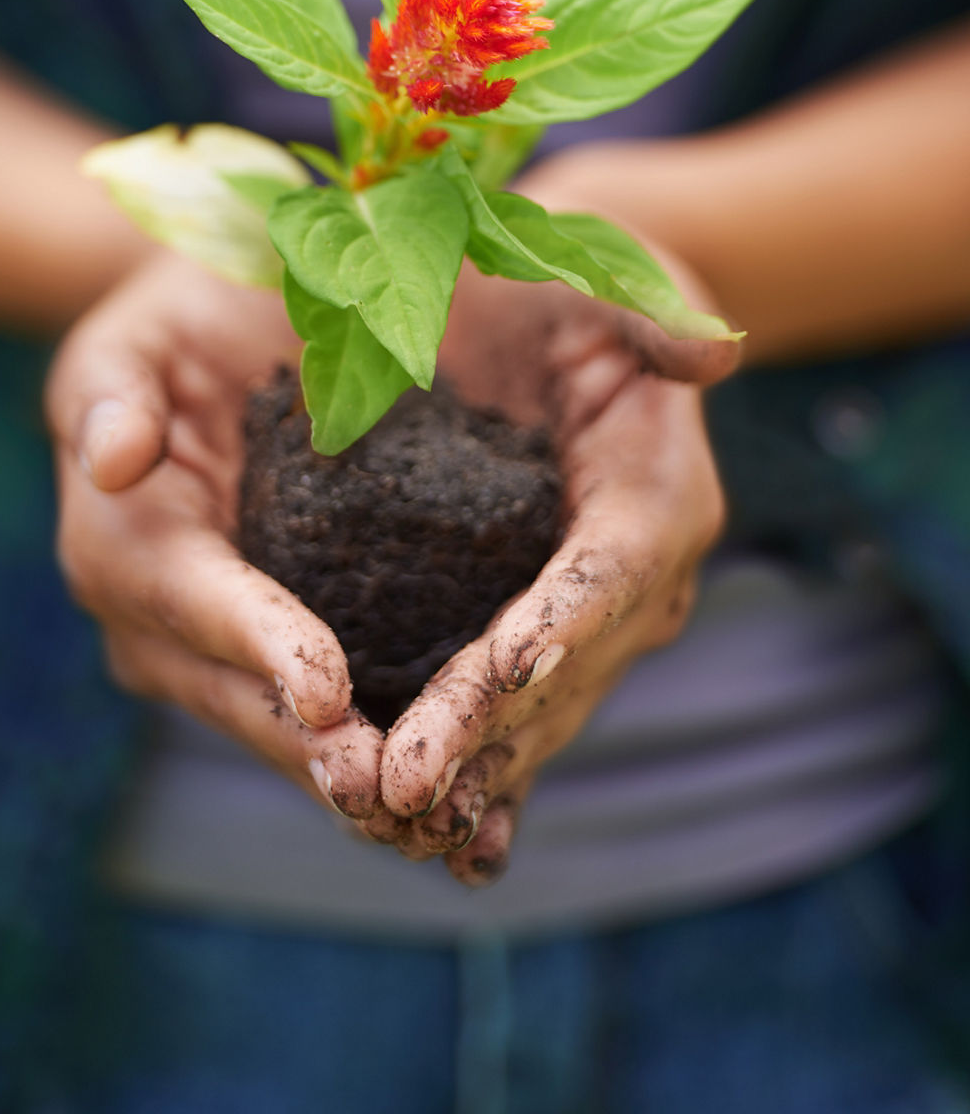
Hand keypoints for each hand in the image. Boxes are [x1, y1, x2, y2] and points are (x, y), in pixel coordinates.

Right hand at [45, 253, 387, 825]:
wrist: (225, 348)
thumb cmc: (181, 328)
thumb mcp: (137, 337)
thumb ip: (114, 392)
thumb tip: (111, 460)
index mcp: (121, 546)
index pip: (187, 602)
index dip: (255, 645)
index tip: (327, 690)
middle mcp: (158, 620)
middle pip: (233, 696)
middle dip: (309, 748)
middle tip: (392, 793)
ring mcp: (212, 653)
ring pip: (276, 729)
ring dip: (346, 777)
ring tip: (427, 820)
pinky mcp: (273, 660)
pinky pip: (317, 723)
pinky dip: (372, 762)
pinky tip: (443, 805)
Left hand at [378, 238, 736, 885]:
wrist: (560, 336)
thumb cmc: (570, 289)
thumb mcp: (606, 272)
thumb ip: (652, 311)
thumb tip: (716, 350)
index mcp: (659, 496)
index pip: (604, 577)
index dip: (552, 631)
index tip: (488, 682)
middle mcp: (640, 580)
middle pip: (565, 670)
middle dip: (484, 730)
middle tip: (401, 788)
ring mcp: (597, 625)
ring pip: (539, 714)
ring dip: (472, 772)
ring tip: (397, 825)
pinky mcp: (547, 643)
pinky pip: (517, 719)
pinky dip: (483, 776)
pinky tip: (442, 841)